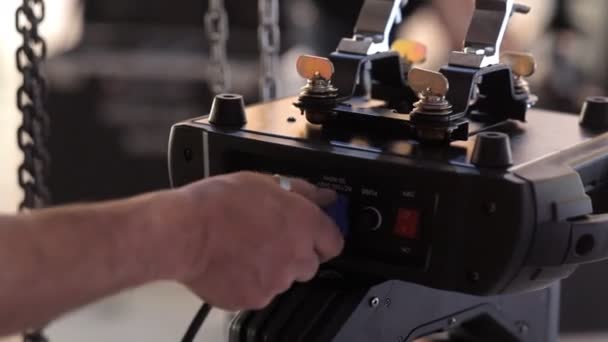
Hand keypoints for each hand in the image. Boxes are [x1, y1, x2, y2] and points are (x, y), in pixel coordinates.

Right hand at [156, 172, 342, 309]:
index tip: (312, 234)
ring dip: (271, 268)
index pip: (334, 241)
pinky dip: (250, 282)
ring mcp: (276, 281)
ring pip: (283, 279)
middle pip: (310, 264)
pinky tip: (233, 263)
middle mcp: (296, 256)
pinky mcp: (255, 299)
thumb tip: (323, 196)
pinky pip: (259, 293)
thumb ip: (302, 191)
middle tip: (268, 239)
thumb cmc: (218, 203)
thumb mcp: (264, 181)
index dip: (321, 237)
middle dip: (294, 254)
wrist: (185, 233)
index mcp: (304, 224)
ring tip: (243, 249)